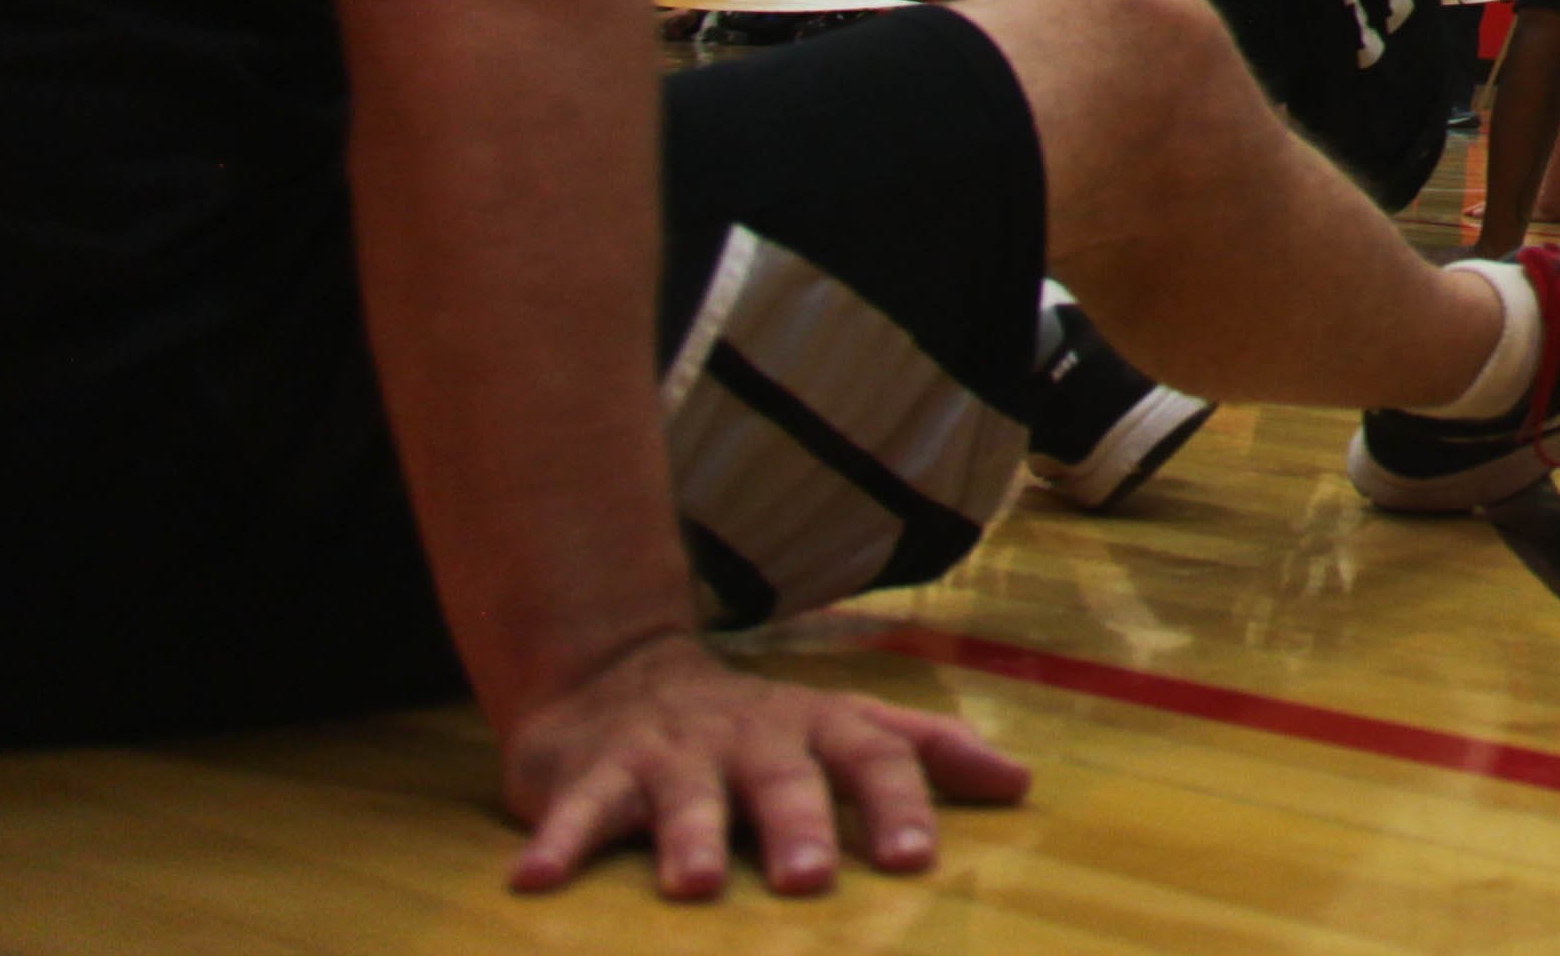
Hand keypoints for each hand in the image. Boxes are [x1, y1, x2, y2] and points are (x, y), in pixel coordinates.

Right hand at [499, 631, 1027, 899]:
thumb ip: (930, 753)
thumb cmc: (760, 727)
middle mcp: (752, 736)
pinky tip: (535, 881)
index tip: (918, 859)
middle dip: (799, 827)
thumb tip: (1025, 784)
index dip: (898, 803)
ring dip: (689, 837)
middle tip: (811, 882)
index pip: (872, 757)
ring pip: (683, 795)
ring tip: (696, 886)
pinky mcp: (595, 771)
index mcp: (818, 728)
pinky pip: (576, 809)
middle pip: (782, 779)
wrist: (624, 672)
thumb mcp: (847, 725)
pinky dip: (558, 841)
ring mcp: (672, 752)